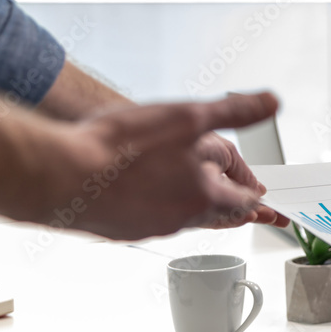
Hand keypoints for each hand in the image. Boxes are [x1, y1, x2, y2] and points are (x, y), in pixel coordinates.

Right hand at [52, 92, 281, 239]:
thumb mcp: (188, 117)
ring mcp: (148, 226)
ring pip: (185, 217)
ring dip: (199, 206)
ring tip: (205, 197)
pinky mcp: (121, 227)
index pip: (244, 202)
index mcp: (203, 196)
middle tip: (250, 209)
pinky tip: (154, 193)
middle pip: (217, 215)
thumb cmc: (121, 149)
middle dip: (234, 208)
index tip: (271, 208)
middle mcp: (179, 219)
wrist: (59, 176)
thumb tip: (271, 103)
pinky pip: (153, 218)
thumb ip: (234, 113)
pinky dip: (164, 206)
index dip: (259, 200)